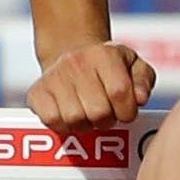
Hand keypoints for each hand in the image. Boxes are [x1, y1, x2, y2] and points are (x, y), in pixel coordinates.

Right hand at [27, 41, 157, 133]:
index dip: (127, 111)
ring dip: (87, 124)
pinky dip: (65, 126)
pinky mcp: (36, 93)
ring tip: (90, 114)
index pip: (119, 93)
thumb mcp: (134, 66)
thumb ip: (143, 81)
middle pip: (98, 111)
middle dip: (108, 120)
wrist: (72, 53)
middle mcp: (76, 63)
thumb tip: (140, 99)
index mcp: (104, 55)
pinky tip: (72, 116)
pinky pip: (53, 121)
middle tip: (107, 113)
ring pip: (75, 119)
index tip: (126, 111)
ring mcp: (54, 77)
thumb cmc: (110, 66)